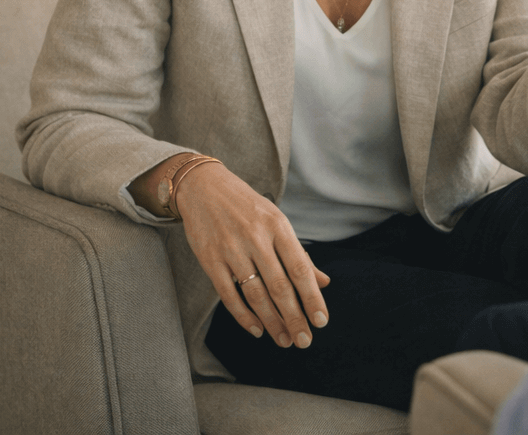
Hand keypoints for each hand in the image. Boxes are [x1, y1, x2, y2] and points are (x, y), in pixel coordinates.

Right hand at [172, 162, 331, 348]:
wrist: (204, 187)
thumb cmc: (247, 207)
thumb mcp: (277, 222)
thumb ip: (299, 253)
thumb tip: (324, 282)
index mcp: (278, 226)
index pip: (300, 268)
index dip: (312, 297)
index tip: (321, 322)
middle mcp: (256, 237)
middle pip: (279, 286)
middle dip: (294, 318)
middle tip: (304, 341)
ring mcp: (232, 249)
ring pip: (255, 294)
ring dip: (272, 322)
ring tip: (284, 340)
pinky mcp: (210, 259)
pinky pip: (228, 295)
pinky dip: (243, 316)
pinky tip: (256, 329)